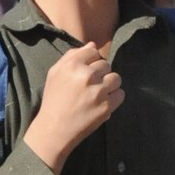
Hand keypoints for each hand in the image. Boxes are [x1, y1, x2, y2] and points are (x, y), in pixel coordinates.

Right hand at [23, 42, 123, 174]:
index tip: (85, 72)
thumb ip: (72, 56)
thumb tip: (92, 45)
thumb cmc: (54, 100)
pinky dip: (114, 98)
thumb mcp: (54, 73)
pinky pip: (120, 94)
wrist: (54, 130)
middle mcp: (87, 75)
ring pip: (116, 78)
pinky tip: (102, 103)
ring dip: (109, 85)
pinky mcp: (106, 106)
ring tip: (98, 94)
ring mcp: (98, 91)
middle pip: (106, 64)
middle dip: (100, 74)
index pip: (93, 51)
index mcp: (72, 65)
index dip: (91, 61)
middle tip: (90, 87)